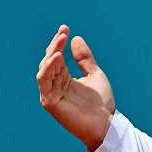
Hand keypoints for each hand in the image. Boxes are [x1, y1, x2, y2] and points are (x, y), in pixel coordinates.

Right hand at [35, 25, 115, 151]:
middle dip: (55, 46)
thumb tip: (76, 38)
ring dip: (51, 55)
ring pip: (44, 70)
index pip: (56, 57)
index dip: (59, 42)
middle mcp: (54, 85)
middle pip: (49, 62)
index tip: (65, 28)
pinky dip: (48, 69)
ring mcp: (51, 94)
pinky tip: (57, 57)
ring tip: (60, 41)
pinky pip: (45, 83)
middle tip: (63, 32)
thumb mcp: (95, 74)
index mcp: (63, 79)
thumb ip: (84, 58)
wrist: (107, 123)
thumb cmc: (101, 103)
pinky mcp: (50, 102)